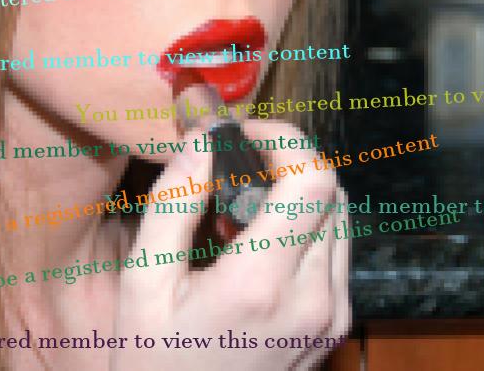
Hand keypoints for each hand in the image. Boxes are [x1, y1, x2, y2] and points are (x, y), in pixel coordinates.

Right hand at [111, 121, 350, 370]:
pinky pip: (336, 251)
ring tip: (240, 210)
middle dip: (285, 161)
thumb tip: (205, 137)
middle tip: (234, 169)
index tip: (240, 135)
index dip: (281, 137)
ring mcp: (332, 316)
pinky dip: (305, 227)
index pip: (312, 176)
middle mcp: (314, 298)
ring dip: (297, 193)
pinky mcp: (335, 328)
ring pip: (340, 217)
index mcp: (263, 282)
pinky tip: (257, 245)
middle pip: (332, 189)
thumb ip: (175, 201)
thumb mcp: (144, 280)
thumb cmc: (155, 360)